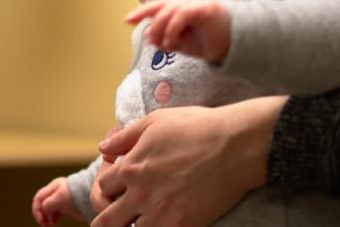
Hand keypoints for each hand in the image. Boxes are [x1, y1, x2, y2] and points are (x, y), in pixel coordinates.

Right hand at [32, 177, 83, 225]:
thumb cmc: (76, 196)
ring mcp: (60, 200)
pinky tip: (55, 224)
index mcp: (53, 187)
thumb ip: (48, 204)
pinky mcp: (66, 207)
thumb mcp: (59, 199)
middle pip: (41, 204)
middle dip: (40, 214)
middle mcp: (55, 192)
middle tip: (44, 224)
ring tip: (50, 225)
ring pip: (48, 209)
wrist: (93, 198)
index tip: (41, 220)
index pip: (38, 198)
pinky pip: (55, 213)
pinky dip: (53, 219)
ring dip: (46, 218)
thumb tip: (43, 212)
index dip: (37, 209)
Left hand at [91, 96, 286, 226]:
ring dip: (133, 225)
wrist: (237, 145)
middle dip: (109, 217)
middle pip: (106, 220)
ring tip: (141, 218)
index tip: (120, 185)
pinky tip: (164, 221)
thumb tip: (103, 149)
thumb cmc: (196, 127)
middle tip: (119, 215)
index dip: (109, 186)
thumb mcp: (154, 122)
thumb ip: (124, 137)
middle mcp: (141, 194)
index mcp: (130, 168)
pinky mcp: (184, 226)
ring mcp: (162, 213)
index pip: (102, 187)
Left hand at [126, 0, 230, 62]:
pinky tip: (171, 42)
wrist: (236, 43)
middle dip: (145, 15)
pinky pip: (182, 15)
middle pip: (160, 6)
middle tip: (138, 28)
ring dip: (161, 29)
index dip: (142, 12)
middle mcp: (186, 2)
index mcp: (180, 8)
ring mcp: (196, 3)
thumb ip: (166, 40)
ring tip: (164, 45)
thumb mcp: (183, 44)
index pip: (157, 6)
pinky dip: (173, 29)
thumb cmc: (210, 41)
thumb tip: (148, 36)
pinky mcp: (204, 8)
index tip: (127, 20)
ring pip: (169, 11)